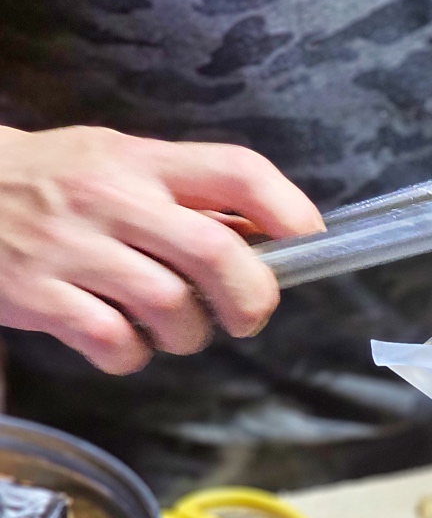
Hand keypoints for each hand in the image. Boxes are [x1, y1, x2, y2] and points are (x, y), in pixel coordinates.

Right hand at [0, 126, 322, 373]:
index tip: (308, 240)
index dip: (288, 208)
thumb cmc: (57, 183)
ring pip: (169, 305)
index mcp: (142, 161)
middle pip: (215, 252)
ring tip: (177, 329)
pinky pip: (113, 341)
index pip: (235, 170)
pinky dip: (133, 355)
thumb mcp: (123, 164)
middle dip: (250, 297)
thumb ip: (190, 198)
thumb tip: (271, 235)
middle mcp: (111, 198)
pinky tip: (125, 344)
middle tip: (248, 317)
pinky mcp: (38, 296)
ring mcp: (71, 247)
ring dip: (190, 334)